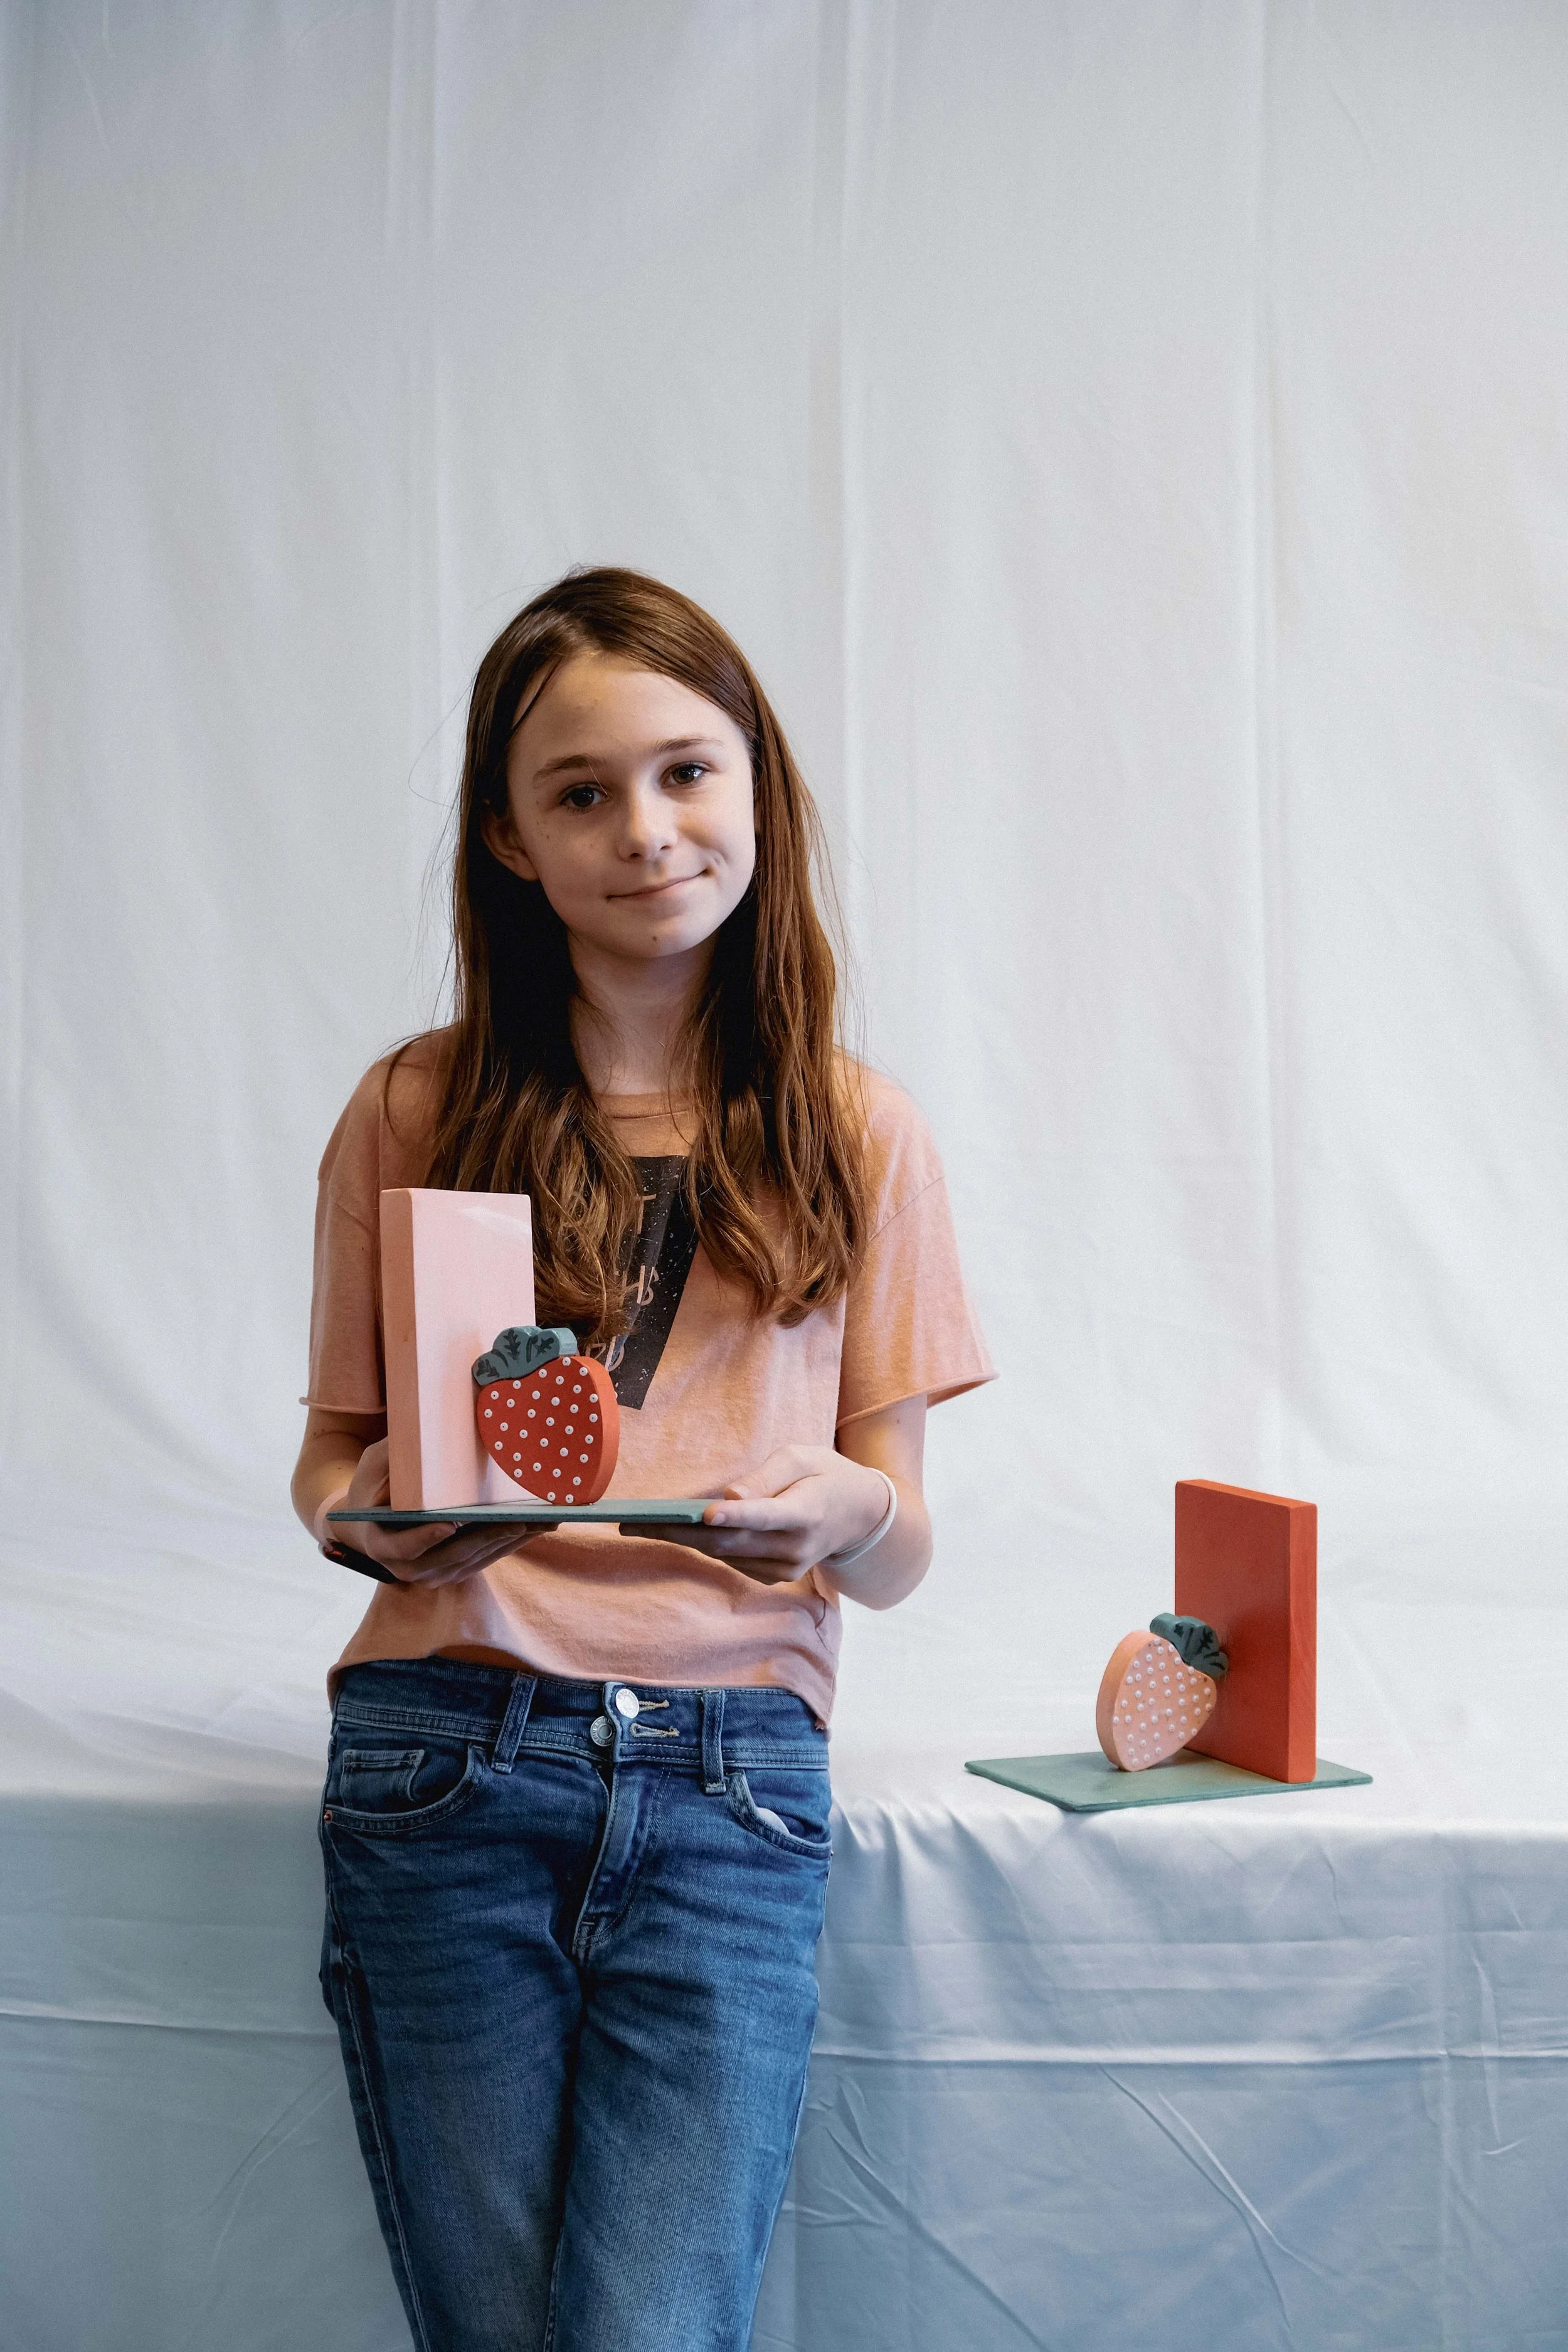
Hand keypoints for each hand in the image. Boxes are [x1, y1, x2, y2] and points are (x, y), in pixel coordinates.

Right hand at [332, 1439, 558, 1589]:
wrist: (374, 1525)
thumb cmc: (374, 1488)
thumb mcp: (375, 1467)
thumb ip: (396, 1454)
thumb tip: (426, 1422)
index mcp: (382, 1545)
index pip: (404, 1546)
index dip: (425, 1538)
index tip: (448, 1523)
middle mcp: (409, 1568)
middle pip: (453, 1554)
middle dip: (489, 1535)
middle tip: (520, 1518)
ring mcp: (435, 1575)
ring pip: (477, 1558)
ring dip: (512, 1539)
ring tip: (543, 1519)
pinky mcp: (457, 1572)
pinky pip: (488, 1558)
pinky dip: (514, 1542)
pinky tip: (539, 1525)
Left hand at [632, 1445, 889, 1587]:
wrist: (858, 1516)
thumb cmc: (823, 1475)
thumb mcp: (802, 1457)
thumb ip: (765, 1476)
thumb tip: (728, 1497)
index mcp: (807, 1511)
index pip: (767, 1516)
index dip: (735, 1516)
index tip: (704, 1512)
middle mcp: (795, 1548)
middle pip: (731, 1542)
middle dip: (678, 1531)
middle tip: (634, 1521)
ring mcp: (785, 1569)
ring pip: (724, 1555)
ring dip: (679, 1540)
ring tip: (637, 1524)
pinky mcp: (775, 1578)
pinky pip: (731, 1561)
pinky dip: (701, 1545)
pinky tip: (671, 1531)